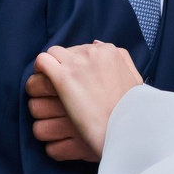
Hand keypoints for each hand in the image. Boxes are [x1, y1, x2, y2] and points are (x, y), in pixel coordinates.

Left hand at [31, 43, 143, 161]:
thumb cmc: (132, 111)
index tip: (73, 83)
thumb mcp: (135, 79)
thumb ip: (122, 61)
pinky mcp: (63, 78)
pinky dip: (38, 75)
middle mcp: (92, 53)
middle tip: (57, 89)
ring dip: (45, 73)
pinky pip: (42, 63)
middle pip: (64, 52)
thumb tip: (98, 45)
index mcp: (110, 52)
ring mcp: (76, 64)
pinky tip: (40, 92)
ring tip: (45, 92)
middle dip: (58, 68)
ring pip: (50, 56)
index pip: (81, 50)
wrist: (128, 128)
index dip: (74, 67)